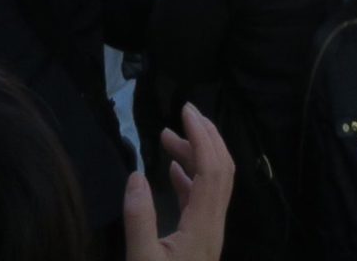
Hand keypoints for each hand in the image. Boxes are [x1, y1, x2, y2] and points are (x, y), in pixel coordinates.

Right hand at [122, 104, 233, 260]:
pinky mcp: (200, 238)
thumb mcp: (142, 260)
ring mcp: (209, 230)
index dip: (201, 136)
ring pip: (212, 182)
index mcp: (203, 225)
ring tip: (167, 137)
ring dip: (195, 154)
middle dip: (206, 136)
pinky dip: (190, 176)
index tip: (185, 111)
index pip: (211, 170)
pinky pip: (202, 198)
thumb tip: (136, 175)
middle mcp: (213, 223)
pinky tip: (173, 169)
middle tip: (185, 112)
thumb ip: (139, 220)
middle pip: (221, 170)